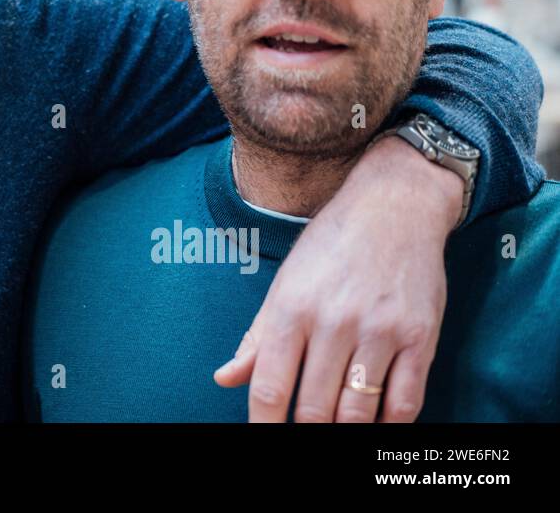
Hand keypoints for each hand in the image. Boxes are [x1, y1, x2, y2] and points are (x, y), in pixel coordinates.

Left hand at [213, 136, 460, 421]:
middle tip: (304, 431)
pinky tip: (375, 426)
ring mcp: (380, 331)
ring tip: (336, 430)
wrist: (394, 205)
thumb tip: (224, 378)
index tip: (262, 438)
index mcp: (292, 308)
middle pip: (313, 409)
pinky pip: (404, 403)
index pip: (270, 387)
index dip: (263, 425)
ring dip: (344, 432)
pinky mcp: (420, 337)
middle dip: (306, 431)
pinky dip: (388, 426)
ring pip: (358, 413)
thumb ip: (257, 336)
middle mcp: (333, 321)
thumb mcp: (285, 282)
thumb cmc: (332, 244)